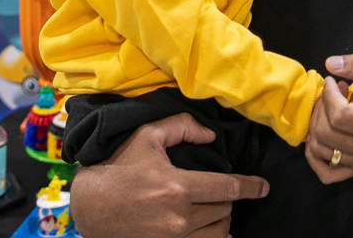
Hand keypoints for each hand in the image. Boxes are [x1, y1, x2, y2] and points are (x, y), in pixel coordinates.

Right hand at [69, 113, 268, 237]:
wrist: (88, 204)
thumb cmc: (117, 166)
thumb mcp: (147, 135)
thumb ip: (183, 125)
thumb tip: (211, 136)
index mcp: (178, 186)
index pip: (228, 188)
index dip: (251, 187)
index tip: (263, 187)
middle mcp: (178, 217)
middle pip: (224, 210)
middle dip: (230, 199)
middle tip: (226, 189)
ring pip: (217, 233)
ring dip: (223, 219)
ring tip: (219, 208)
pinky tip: (214, 230)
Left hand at [304, 54, 352, 183]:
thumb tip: (330, 64)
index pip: (341, 117)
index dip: (329, 96)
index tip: (334, 82)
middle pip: (326, 135)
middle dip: (320, 108)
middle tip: (331, 92)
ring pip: (321, 150)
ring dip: (317, 123)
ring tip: (331, 106)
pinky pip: (328, 172)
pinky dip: (316, 154)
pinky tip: (325, 130)